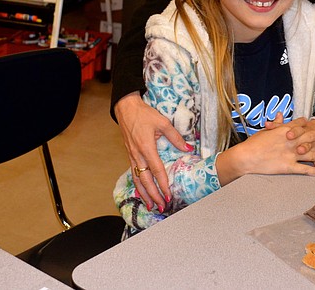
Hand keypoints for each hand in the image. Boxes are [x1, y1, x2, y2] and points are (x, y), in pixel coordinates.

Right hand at [115, 92, 191, 210]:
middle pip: (145, 180)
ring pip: (137, 179)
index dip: (163, 184)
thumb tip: (188, 148)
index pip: (157, 170)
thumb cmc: (144, 114)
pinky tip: (142, 192)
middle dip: (154, 195)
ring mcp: (132, 156)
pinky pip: (134, 173)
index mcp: (147, 147)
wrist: (126, 108)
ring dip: (145, 194)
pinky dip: (138, 185)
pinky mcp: (130, 155)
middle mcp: (138, 155)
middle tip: (162, 207)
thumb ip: (175, 137)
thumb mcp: (163, 122)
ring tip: (151, 206)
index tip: (169, 195)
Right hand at [215, 124, 314, 184]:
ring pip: (311, 153)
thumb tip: (280, 115)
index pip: (300, 125)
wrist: (247, 156)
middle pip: (310, 137)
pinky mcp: (289, 166)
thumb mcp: (265, 131)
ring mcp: (291, 154)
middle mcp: (291, 141)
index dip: (309, 125)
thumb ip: (275, 124)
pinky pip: (305, 169)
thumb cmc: (254, 143)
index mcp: (285, 131)